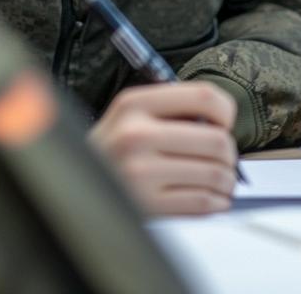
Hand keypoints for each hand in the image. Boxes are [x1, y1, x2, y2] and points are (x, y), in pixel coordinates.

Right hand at [89, 81, 237, 215]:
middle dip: (229, 155)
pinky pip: (203, 202)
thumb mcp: (131, 115)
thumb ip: (172, 109)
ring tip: (219, 181)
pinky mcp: (146, 205)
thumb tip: (222, 120)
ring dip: (226, 181)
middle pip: (217, 141)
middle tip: (223, 160)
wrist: (71, 187)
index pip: (204, 96)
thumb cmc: (113, 150)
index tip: (224, 124)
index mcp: (135, 104)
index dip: (226, 111)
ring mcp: (140, 172)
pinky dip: (216, 202)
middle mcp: (135, 135)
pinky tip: (210, 198)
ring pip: (215, 174)